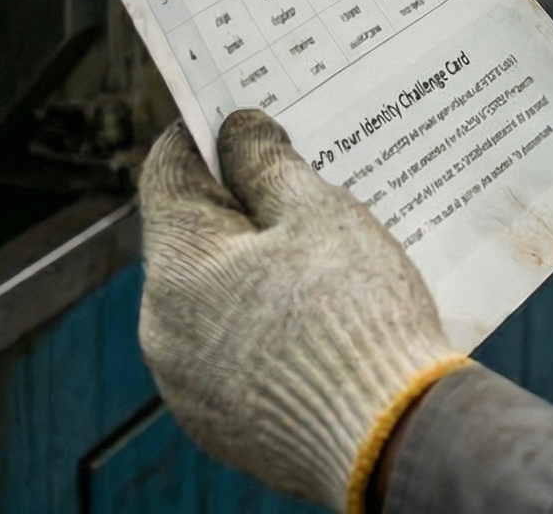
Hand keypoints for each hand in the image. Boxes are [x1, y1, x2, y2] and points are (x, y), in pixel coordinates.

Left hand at [137, 110, 468, 512]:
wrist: (389, 438)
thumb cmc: (353, 312)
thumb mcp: (316, 213)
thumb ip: (265, 163)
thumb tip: (236, 130)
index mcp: (177, 268)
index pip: (167, 172)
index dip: (205, 134)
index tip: (243, 114)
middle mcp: (164, 330)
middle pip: (192, 236)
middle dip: (241, 202)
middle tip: (302, 177)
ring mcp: (189, 385)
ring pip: (214, 295)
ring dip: (255, 265)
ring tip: (321, 247)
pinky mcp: (221, 423)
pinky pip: (232, 349)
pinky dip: (265, 321)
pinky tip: (319, 311)